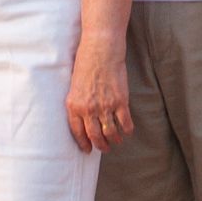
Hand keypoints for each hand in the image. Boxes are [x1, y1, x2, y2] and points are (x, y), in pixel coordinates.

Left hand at [66, 30, 133, 153]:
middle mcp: (88, 109)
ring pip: (110, 132)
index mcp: (73, 105)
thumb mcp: (74, 85)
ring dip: (114, 140)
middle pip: (95, 136)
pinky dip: (127, 130)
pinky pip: (125, 123)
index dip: (84, 143)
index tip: (88, 150)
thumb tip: (83, 117)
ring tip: (116, 141)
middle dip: (100, 145)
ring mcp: (105, 106)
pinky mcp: (120, 102)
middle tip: (104, 148)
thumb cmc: (86, 63)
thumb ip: (78, 102)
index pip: (77, 132)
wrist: (101, 50)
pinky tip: (127, 131)